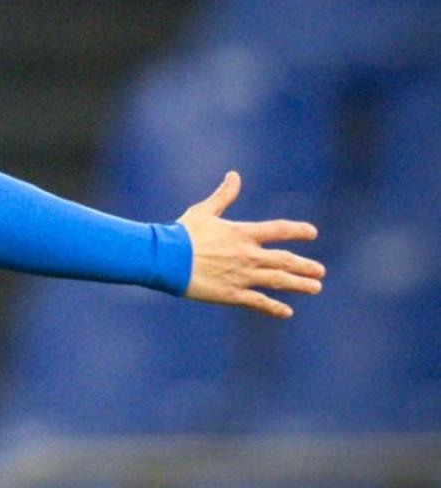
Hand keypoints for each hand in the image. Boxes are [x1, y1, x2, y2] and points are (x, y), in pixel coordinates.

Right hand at [178, 171, 324, 318]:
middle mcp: (248, 255)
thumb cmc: (182, 233)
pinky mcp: (232, 294)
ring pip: (279, 281)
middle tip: (319, 271)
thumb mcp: (204, 211)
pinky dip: (274, 307)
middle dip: (305, 266)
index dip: (297, 231)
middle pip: (285, 260)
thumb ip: (223, 196)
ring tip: (315, 287)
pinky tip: (287, 312)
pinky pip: (259, 301)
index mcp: (242, 234)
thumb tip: (234, 176)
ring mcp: (242, 276)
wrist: (166, 258)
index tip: (312, 233)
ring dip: (300, 284)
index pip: (279, 230)